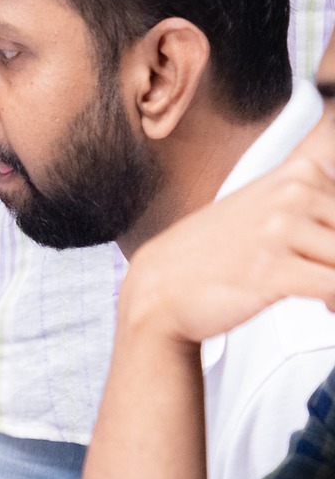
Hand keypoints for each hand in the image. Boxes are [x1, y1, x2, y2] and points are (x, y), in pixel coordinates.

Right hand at [121, 112, 334, 346]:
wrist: (161, 287)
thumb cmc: (215, 252)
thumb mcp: (269, 205)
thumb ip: (312, 195)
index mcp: (298, 173)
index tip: (325, 243)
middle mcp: (291, 193)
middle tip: (324, 271)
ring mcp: (279, 229)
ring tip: (325, 291)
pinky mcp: (272, 269)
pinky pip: (334, 286)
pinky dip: (334, 301)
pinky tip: (323, 304)